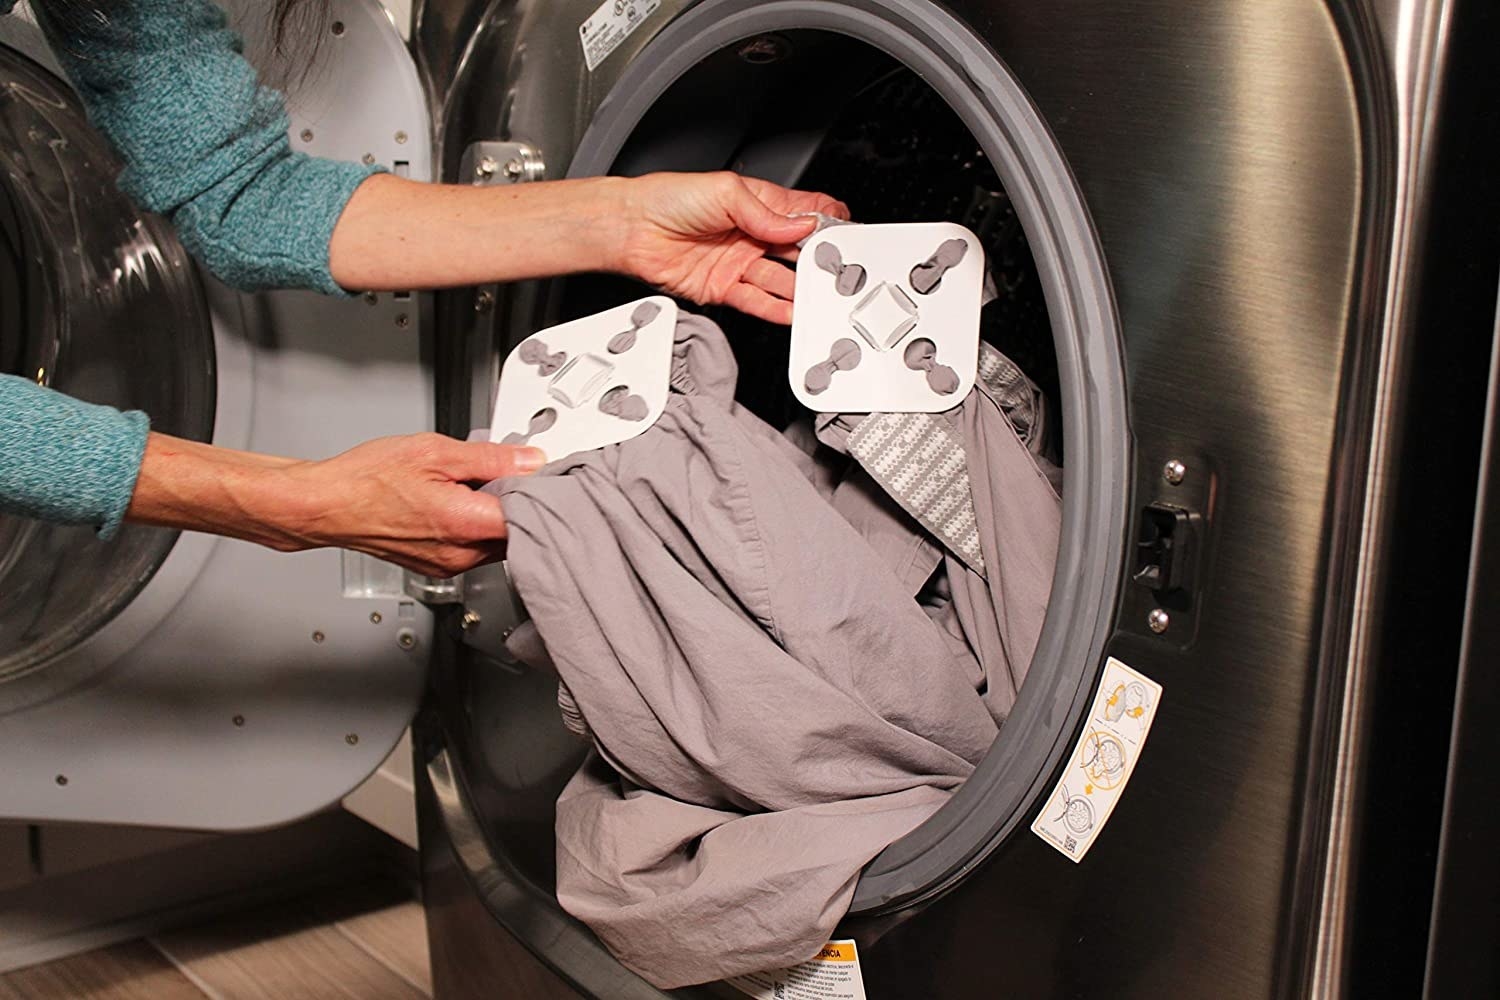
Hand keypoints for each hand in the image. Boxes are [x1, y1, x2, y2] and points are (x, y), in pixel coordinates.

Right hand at [279, 434, 543, 576]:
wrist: (327, 504)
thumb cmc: (367, 480)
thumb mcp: (435, 451)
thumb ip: (491, 458)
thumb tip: (531, 460)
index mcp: (465, 524)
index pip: (531, 516)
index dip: (541, 491)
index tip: (542, 472)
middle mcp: (461, 554)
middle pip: (518, 532)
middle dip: (519, 503)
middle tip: (507, 472)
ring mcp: (450, 566)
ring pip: (498, 542)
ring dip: (497, 516)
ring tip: (474, 486)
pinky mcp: (439, 567)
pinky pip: (475, 549)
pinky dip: (475, 527)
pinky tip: (458, 504)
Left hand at [612, 172, 849, 323]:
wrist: (632, 228)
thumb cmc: (668, 199)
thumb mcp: (726, 192)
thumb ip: (767, 213)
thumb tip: (802, 224)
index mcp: (759, 204)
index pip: (805, 214)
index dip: (826, 223)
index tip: (844, 236)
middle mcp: (752, 235)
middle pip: (797, 251)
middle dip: (819, 261)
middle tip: (837, 271)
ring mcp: (739, 263)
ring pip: (780, 281)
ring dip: (800, 290)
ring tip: (819, 298)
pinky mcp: (724, 288)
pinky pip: (756, 302)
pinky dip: (776, 309)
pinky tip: (792, 312)